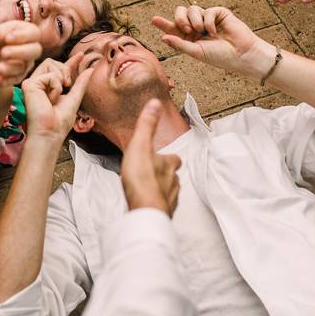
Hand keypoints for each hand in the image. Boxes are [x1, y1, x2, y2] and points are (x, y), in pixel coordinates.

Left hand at [0, 21, 42, 86]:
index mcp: (24, 31)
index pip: (33, 32)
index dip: (23, 36)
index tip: (7, 38)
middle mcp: (29, 48)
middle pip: (36, 50)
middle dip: (20, 52)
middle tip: (3, 53)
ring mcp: (26, 63)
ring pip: (25, 66)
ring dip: (11, 67)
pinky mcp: (19, 76)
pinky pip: (17, 79)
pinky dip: (7, 79)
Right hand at [21, 54, 92, 142]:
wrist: (50, 132)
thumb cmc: (60, 121)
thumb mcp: (74, 98)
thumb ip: (80, 83)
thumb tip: (90, 69)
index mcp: (48, 87)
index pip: (59, 69)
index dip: (71, 61)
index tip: (81, 55)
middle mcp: (39, 83)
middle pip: (54, 62)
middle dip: (66, 71)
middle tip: (66, 87)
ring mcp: (33, 83)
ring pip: (51, 63)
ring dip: (60, 79)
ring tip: (54, 96)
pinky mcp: (29, 84)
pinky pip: (50, 75)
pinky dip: (55, 87)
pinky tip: (49, 99)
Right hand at [121, 99, 181, 216]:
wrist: (145, 209)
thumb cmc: (142, 178)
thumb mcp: (140, 144)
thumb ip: (147, 125)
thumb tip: (155, 103)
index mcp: (169, 164)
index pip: (174, 158)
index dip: (168, 157)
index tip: (163, 155)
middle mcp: (173, 181)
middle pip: (172, 176)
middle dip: (165, 174)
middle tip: (153, 173)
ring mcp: (169, 198)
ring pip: (169, 192)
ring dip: (161, 190)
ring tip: (149, 189)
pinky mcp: (163, 212)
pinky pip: (162, 207)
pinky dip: (156, 204)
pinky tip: (147, 204)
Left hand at [152, 6, 269, 76]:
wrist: (241, 54)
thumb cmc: (220, 56)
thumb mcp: (196, 52)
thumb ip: (180, 44)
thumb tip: (163, 37)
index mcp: (190, 38)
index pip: (174, 28)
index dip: (164, 23)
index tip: (154, 19)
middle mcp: (197, 27)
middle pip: (181, 13)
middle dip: (180, 18)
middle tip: (185, 28)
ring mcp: (208, 19)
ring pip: (192, 9)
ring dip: (194, 20)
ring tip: (201, 32)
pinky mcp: (219, 13)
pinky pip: (207, 11)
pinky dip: (208, 21)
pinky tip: (214, 31)